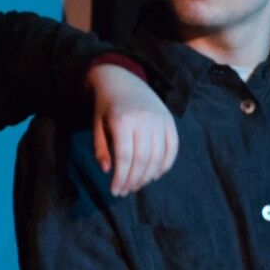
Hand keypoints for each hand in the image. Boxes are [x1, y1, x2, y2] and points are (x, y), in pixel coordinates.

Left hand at [85, 63, 178, 195]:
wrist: (122, 79)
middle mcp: (143, 120)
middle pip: (142, 159)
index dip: (120, 177)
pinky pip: (172, 148)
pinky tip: (154, 175)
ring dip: (148, 176)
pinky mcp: (169, 120)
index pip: (124, 157)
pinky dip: (165, 165)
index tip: (115, 190)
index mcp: (122, 121)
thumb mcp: (97, 125)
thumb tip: (107, 171)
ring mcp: (159, 120)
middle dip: (134, 180)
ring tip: (137, 184)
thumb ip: (101, 148)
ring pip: (158, 157)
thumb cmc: (106, 106)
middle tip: (126, 190)